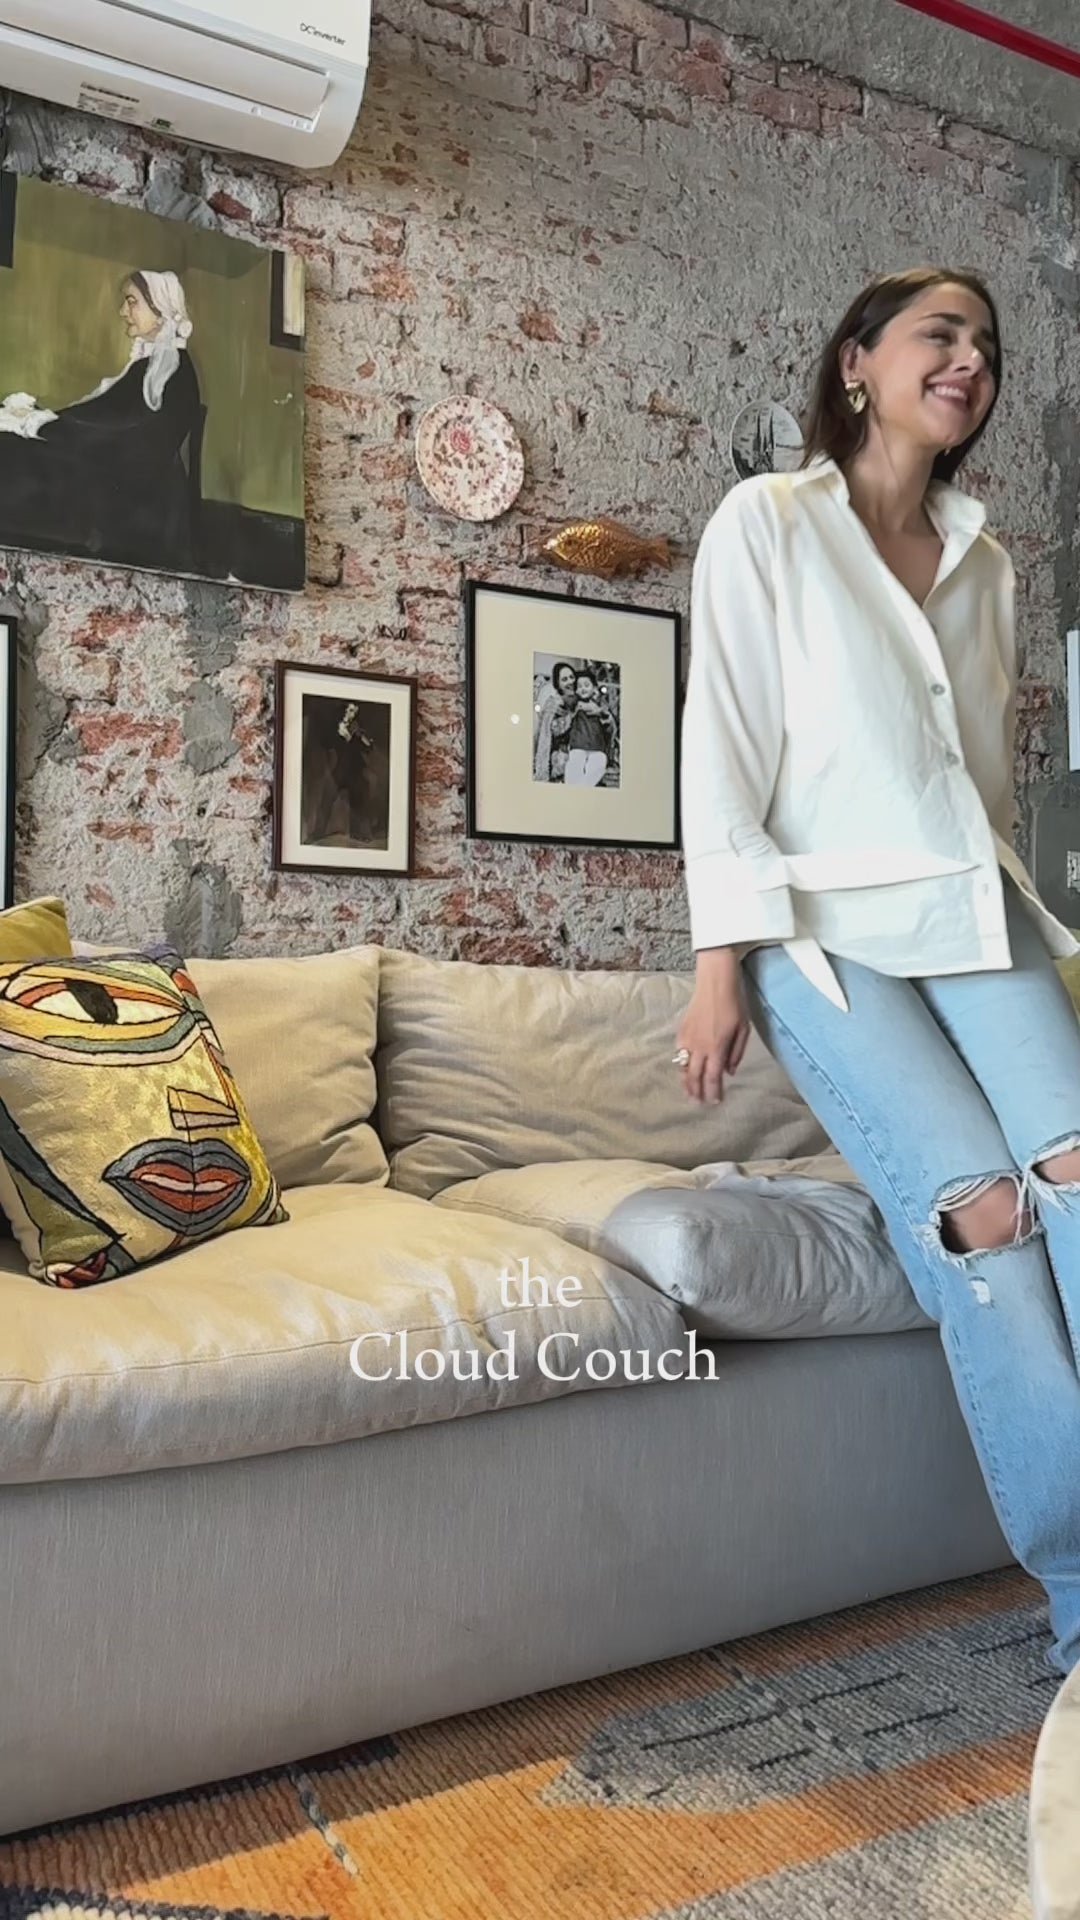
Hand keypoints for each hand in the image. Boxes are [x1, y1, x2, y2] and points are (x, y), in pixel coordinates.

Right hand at [675, 949, 751, 1102]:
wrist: (715, 983)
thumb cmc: (734, 1005)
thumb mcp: (744, 1030)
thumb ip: (736, 1053)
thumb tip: (730, 1072)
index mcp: (717, 1048)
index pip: (713, 1077)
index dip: (713, 1092)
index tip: (715, 1102)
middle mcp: (700, 1047)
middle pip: (695, 1076)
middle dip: (697, 1092)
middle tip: (699, 1104)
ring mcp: (688, 1039)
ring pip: (683, 1067)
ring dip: (686, 1083)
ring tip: (688, 1093)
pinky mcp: (681, 1031)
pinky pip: (678, 1054)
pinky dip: (680, 1065)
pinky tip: (683, 1070)